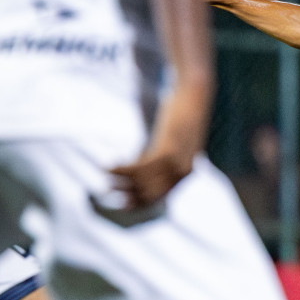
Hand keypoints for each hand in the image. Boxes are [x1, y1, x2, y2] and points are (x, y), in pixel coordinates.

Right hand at [107, 81, 210, 208]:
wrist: (194, 95)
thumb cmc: (182, 115)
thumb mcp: (177, 141)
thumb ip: (166, 156)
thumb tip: (145, 164)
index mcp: (185, 173)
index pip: (160, 197)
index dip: (139, 203)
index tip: (122, 203)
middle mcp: (182, 172)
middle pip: (149, 194)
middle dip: (127, 194)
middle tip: (108, 187)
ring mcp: (175, 163)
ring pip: (142, 182)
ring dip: (120, 181)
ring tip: (106, 172)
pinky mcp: (166, 151)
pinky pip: (139, 168)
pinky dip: (121, 169)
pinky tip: (110, 164)